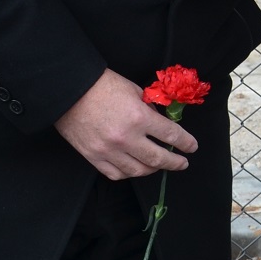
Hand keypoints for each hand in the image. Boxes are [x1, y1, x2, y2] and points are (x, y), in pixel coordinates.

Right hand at [54, 69, 198, 180]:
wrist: (68, 91)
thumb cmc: (102, 85)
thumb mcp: (134, 90)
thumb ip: (150, 108)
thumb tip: (161, 122)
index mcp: (139, 117)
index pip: (171, 135)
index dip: (185, 143)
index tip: (192, 147)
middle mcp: (126, 138)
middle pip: (157, 159)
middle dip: (174, 163)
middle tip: (182, 163)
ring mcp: (108, 151)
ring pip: (138, 171)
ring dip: (153, 170)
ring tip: (159, 166)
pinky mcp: (93, 157)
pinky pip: (116, 174)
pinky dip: (129, 173)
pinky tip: (135, 168)